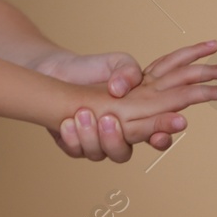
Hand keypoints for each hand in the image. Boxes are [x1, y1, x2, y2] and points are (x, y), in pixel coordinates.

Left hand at [61, 40, 216, 160]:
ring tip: (83, 113)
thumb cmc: (92, 70)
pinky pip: (74, 150)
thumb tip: (120, 88)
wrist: (56, 71)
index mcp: (136, 120)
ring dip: (91, 136)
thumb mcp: (116, 63)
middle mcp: (118, 136)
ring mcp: (95, 142)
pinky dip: (71, 137)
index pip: (156, 137)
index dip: (160, 136)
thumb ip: (127, 72)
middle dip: (116, 139)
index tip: (159, 126)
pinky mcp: (73, 143)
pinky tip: (66, 122)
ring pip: (99, 154)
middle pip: (123, 153)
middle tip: (108, 119)